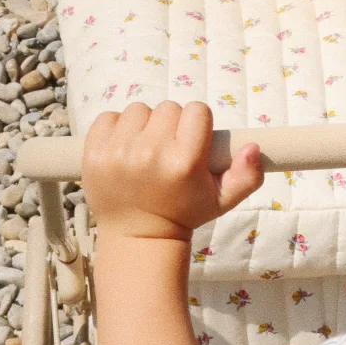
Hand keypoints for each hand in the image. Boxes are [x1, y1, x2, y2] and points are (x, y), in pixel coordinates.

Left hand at [81, 100, 264, 241]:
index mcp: (184, 161)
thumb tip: (252, 146)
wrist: (138, 236)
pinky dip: (116, 128)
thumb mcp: (223, 200)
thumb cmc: (184, 212)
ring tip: (145, 148)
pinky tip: (124, 148)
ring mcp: (118, 152)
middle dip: (171, 125)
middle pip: (168, 108)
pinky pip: (107, 117)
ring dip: (144, 125)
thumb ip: (247, 175)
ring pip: (138, 110)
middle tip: (168, 148)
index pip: (196, 110)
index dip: (197, 124)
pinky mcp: (93, 153)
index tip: (192, 141)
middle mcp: (150, 153)